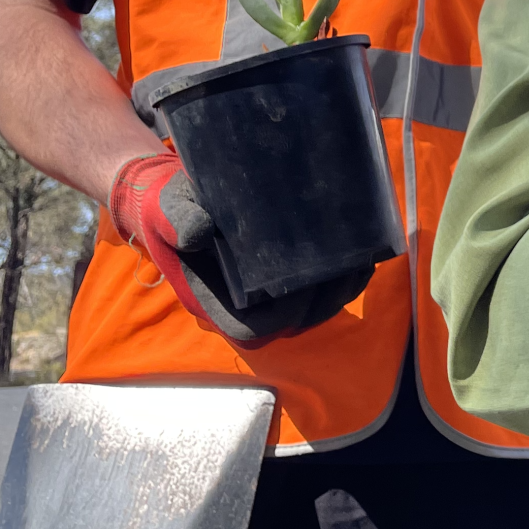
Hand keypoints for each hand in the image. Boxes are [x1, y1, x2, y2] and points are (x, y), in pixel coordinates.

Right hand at [108, 152, 369, 346]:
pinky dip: (342, 275)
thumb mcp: (167, 210)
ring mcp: (263, 291)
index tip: (305, 284)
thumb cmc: (167, 208)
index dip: (284, 315)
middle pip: (293, 322)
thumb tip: (200, 232)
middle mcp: (242, 304)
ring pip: (311, 308)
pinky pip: (318, 287)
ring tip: (362, 258)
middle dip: (325, 299)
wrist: (172, 199)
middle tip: (348, 264)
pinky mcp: (281, 272)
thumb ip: (179, 221)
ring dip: (341, 289)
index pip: (252, 330)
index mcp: (213, 300)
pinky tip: (360, 250)